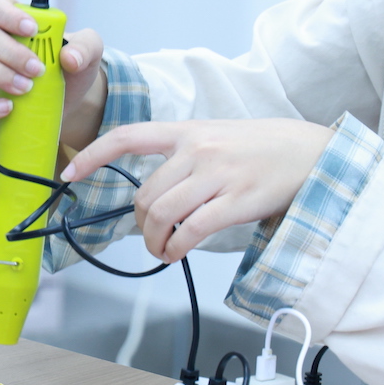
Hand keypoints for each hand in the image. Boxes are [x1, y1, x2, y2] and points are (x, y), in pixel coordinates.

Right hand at [0, 0, 108, 152]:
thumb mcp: (89, 50)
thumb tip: (70, 58)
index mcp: (13, 20)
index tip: (31, 29)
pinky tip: (8, 108)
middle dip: (8, 51)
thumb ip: (86, 46)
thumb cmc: (74, 64)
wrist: (73, 98)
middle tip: (36, 69)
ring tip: (26, 88)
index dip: (6, 13)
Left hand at [59, 119, 334, 261]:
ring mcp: (217, 174)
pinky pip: (190, 231)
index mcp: (187, 130)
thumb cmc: (264, 148)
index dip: (93, 155)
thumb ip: (183, 157)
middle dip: (141, 223)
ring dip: (155, 242)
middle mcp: (197, 149)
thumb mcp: (217, 136)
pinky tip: (177, 254)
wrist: (314, 152)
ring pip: (161, 214)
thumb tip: (152, 195)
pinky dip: (176, 249)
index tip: (69, 174)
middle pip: (144, 195)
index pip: (127, 137)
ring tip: (163, 250)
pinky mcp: (237, 200)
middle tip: (152, 236)